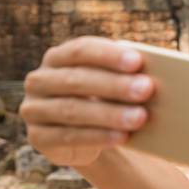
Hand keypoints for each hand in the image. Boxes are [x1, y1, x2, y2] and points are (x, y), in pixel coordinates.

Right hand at [19, 36, 153, 165]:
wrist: (86, 135)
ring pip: (73, 110)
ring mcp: (34, 109)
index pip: (81, 50)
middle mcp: (41, 79)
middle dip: (115, 85)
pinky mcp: (37, 138)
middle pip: (77, 80)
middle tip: (146, 89)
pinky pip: (68, 137)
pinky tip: (122, 137)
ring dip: (109, 114)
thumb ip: (125, 73)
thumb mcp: (113, 81)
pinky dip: (98, 137)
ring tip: (140, 117)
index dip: (109, 55)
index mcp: (59, 57)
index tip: (138, 61)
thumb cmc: (106, 97)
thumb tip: (154, 74)